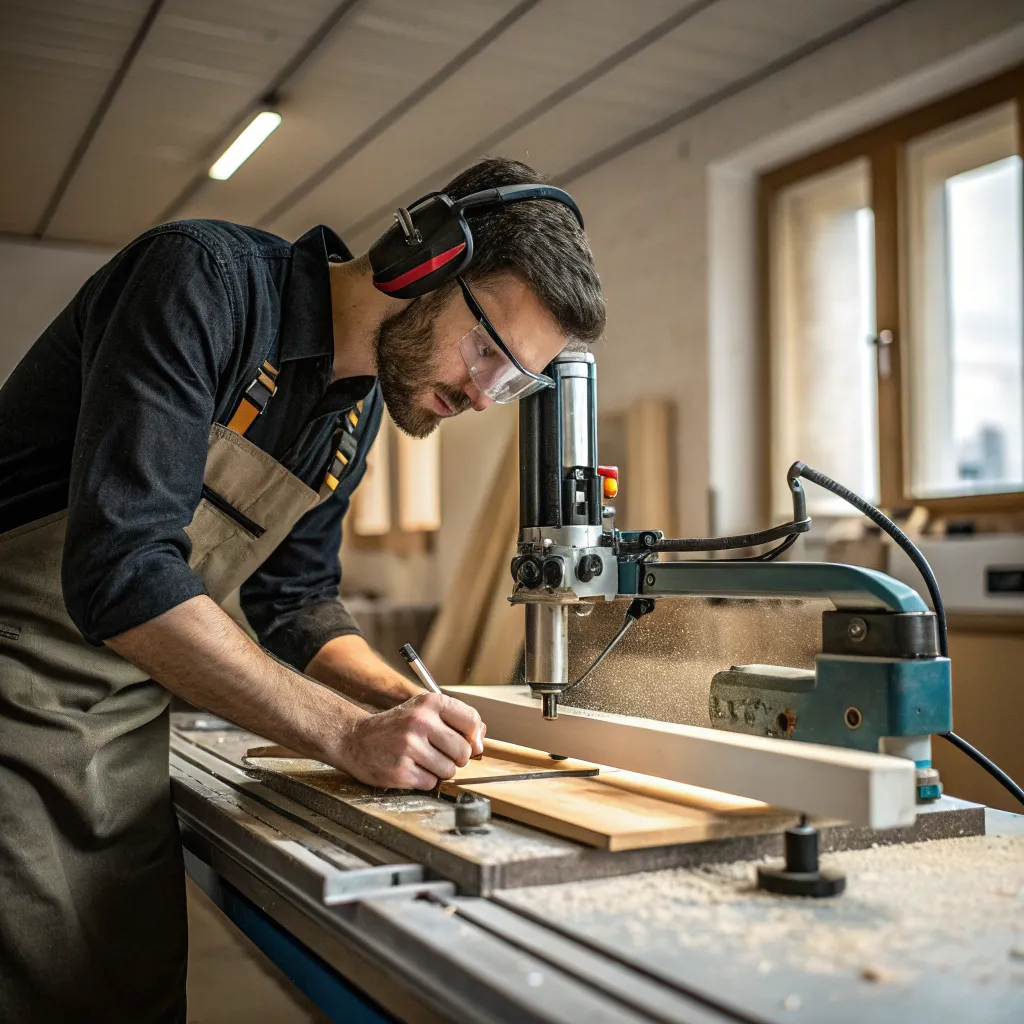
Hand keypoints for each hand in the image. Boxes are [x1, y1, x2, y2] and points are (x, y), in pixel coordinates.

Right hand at [333, 692, 485, 789]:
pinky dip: (425, 780)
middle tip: (441, 754)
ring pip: (449, 770)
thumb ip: (455, 720)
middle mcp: (420, 721)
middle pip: (463, 751)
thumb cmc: (396, 726)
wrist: (355, 739)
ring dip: (440, 771)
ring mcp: (409, 746)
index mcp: (429, 703)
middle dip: (457, 759)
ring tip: (423, 761)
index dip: (474, 738)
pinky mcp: (401, 770)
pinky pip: (431, 783)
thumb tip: (481, 738)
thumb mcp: (423, 712)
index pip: (472, 721)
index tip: (470, 745)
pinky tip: (411, 768)